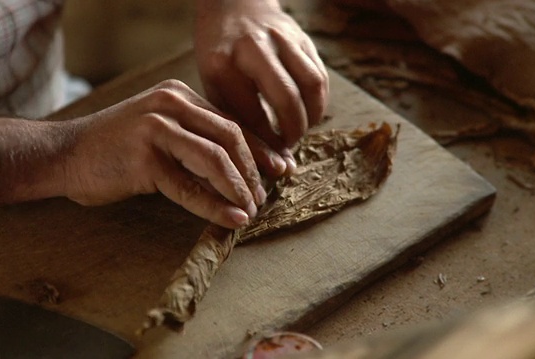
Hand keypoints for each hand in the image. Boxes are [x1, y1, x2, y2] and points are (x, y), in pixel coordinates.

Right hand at [65, 80, 275, 228]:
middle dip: (253, 170)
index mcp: (178, 95)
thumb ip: (195, 139)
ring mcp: (156, 128)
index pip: (230, 121)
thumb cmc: (115, 148)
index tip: (279, 169)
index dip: (259, 149)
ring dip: (239, 188)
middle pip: (230, 136)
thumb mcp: (159, 130)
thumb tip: (241, 167)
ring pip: (215, 159)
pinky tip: (231, 218)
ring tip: (250, 209)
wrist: (64, 154)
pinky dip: (214, 205)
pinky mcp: (143, 157)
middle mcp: (170, 104)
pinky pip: (189, 186)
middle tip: (262, 196)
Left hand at [194, 0, 328, 171]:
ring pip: (312, 85)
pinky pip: (320, 75)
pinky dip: (318, 101)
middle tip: (289, 147)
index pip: (252, 116)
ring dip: (312, 117)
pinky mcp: (302, 37)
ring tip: (300, 131)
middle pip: (287, 99)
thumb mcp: (215, 88)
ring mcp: (281, 39)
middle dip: (294, 133)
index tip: (271, 161)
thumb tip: (277, 166)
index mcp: (223, 65)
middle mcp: (253, 48)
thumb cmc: (220, 57)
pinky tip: (307, 112)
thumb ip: (240, 124)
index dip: (267, 145)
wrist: (233, 6)